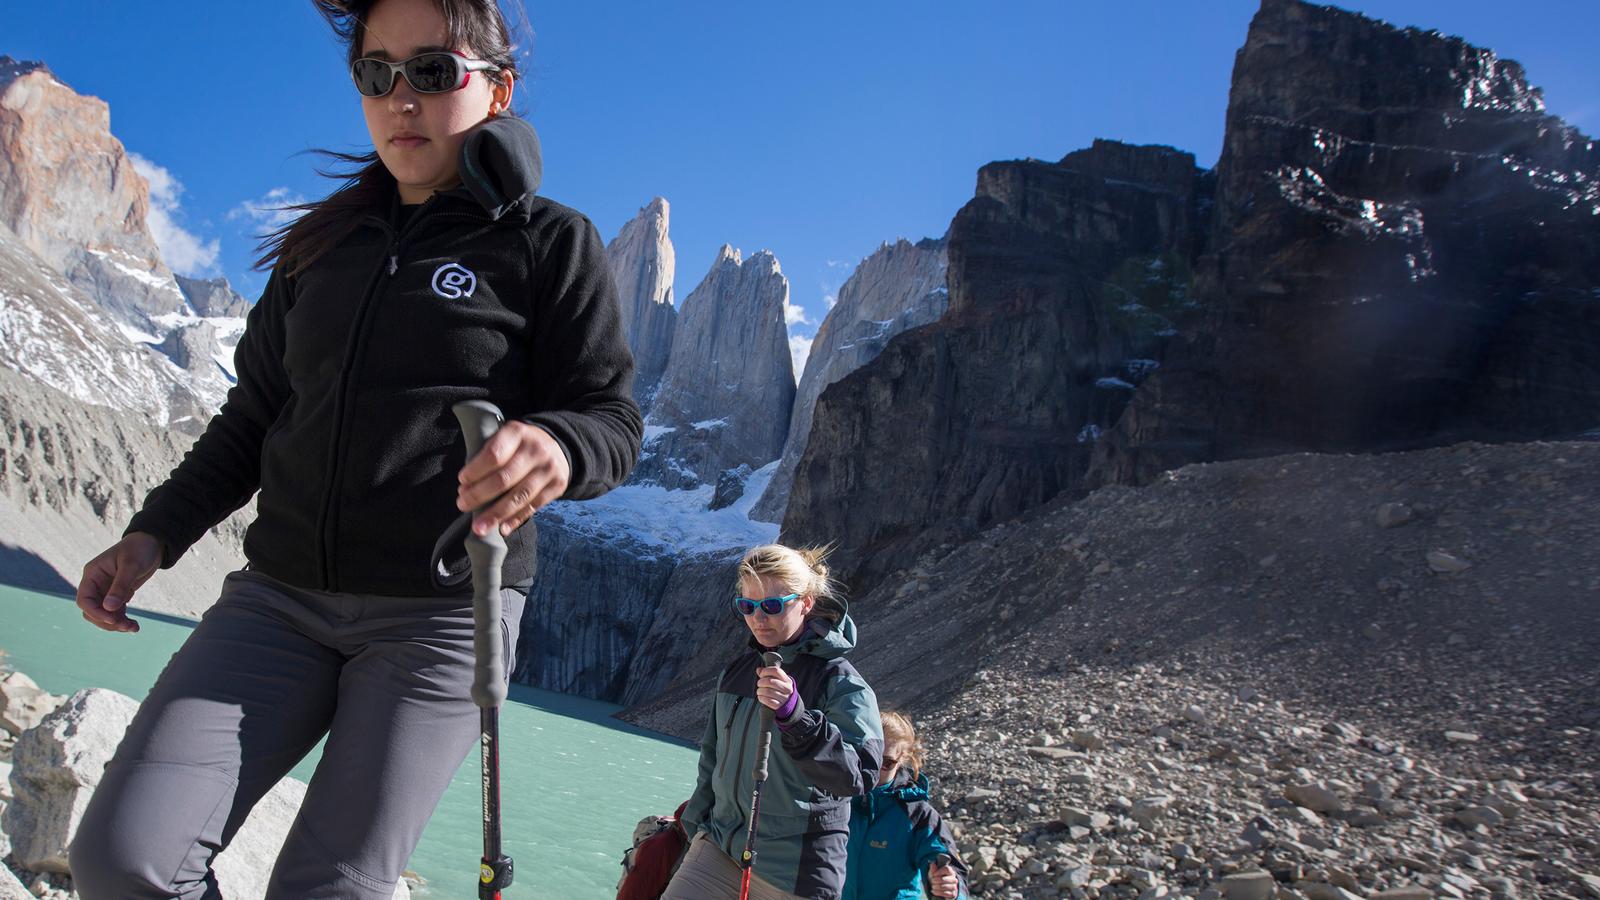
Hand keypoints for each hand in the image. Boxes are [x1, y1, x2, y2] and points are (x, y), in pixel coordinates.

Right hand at [76, 532, 161, 633]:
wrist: (153, 543)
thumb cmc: (140, 549)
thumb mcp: (131, 566)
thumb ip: (120, 586)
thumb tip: (108, 608)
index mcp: (93, 574)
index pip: (84, 600)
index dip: (95, 612)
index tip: (112, 620)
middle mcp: (96, 584)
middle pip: (92, 611)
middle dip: (106, 621)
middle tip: (125, 626)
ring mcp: (106, 590)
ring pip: (103, 614)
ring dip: (116, 624)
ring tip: (133, 628)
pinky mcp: (118, 594)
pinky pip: (115, 612)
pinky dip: (123, 620)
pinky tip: (134, 627)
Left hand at [456, 421, 569, 536]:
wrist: (557, 445)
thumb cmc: (520, 445)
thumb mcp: (505, 437)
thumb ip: (488, 455)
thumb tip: (467, 487)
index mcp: (518, 433)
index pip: (494, 455)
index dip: (475, 471)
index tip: (462, 482)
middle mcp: (536, 450)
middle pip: (504, 478)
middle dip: (479, 495)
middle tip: (463, 504)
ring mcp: (549, 469)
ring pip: (519, 496)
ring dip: (496, 514)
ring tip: (479, 527)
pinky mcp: (557, 486)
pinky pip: (533, 507)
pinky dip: (515, 520)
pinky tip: (501, 528)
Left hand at [754, 665, 793, 712]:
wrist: (787, 704)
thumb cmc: (779, 690)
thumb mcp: (777, 680)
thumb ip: (768, 674)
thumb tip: (759, 670)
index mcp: (787, 680)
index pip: (776, 671)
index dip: (766, 671)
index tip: (761, 674)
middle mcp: (787, 688)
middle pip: (770, 681)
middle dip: (761, 682)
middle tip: (759, 684)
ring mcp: (784, 698)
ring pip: (767, 691)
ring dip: (760, 691)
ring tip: (759, 691)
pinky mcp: (779, 706)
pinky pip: (768, 701)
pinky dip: (761, 698)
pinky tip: (761, 697)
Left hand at [927, 860, 958, 897]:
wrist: (936, 888)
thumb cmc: (936, 879)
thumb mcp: (933, 873)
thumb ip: (933, 869)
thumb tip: (933, 864)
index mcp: (950, 872)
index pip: (947, 869)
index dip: (940, 871)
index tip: (934, 874)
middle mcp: (954, 879)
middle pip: (946, 879)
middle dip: (937, 880)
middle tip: (932, 881)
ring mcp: (954, 887)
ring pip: (947, 887)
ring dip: (938, 887)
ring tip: (933, 886)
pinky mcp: (953, 894)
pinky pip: (947, 893)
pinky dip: (939, 892)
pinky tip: (934, 891)